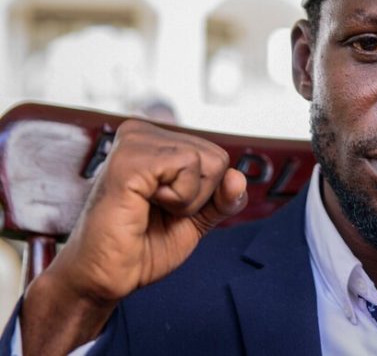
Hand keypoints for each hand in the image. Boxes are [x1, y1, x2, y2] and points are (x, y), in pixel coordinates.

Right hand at [21, 120, 247, 353]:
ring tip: (149, 209)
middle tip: (157, 213)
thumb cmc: (142, 246)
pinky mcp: (129, 158)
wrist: (105, 278)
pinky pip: (188, 166)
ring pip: (207, 161)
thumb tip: (238, 177)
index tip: (168, 209)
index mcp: (156, 142)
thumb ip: (222, 199)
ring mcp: (135, 142)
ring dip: (188, 201)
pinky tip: (144, 206)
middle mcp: (143, 132)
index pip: (218, 158)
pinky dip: (178, 199)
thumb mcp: (196, 220)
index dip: (206, 195)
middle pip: (217, 158)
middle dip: (199, 197)